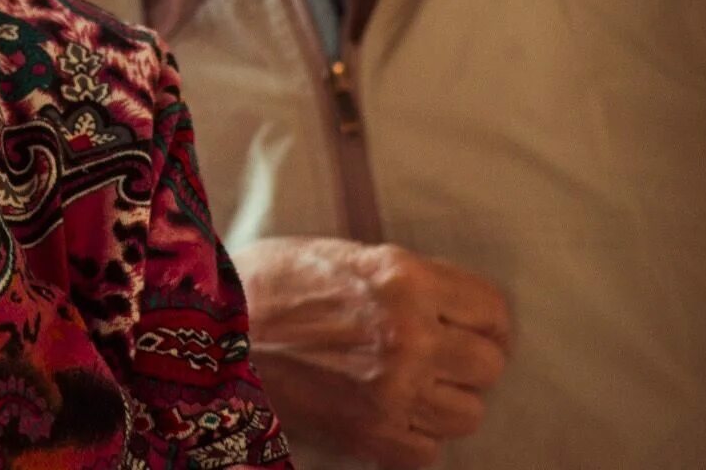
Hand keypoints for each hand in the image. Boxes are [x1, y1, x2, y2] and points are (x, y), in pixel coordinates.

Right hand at [234, 238, 509, 468]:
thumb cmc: (272, 282)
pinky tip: (388, 415)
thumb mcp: (347, 255)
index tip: (471, 328)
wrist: (211, 328)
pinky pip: (429, 451)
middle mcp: (408, 334)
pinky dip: (414, 438)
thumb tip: (456, 307)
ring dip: (444, 402)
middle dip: (467, 362)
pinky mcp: (368, 434)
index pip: (494, 311)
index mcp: (404, 278)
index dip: (486, 322)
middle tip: (437, 358)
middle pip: (489, 365)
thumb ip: (407, 280)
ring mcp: (391, 389)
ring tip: (411, 388)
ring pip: (467, 413)